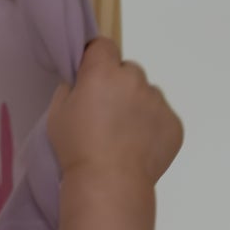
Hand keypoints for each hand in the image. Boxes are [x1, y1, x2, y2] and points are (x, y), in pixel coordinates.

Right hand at [47, 38, 182, 188]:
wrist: (109, 183)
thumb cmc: (76, 150)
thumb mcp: (56, 116)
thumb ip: (69, 90)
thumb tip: (81, 85)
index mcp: (103, 72)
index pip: (102, 46)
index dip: (95, 60)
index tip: (90, 79)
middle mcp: (135, 79)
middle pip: (128, 71)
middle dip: (118, 86)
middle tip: (105, 118)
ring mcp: (158, 101)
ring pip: (146, 95)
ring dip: (136, 108)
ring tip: (122, 139)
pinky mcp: (173, 123)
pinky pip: (161, 119)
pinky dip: (151, 129)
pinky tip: (136, 150)